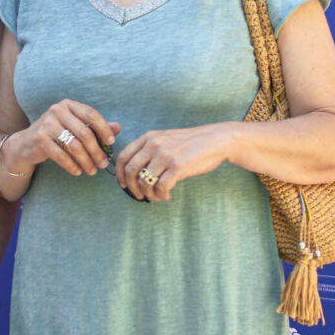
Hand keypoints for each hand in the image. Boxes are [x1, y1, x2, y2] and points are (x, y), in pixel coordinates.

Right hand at [14, 99, 119, 177]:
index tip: (111, 143)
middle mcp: (57, 110)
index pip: (91, 115)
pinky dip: (71, 165)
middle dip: (96, 151)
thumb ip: (95, 127)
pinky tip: (78, 172)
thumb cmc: (56, 134)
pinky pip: (61, 155)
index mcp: (68, 105)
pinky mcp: (40, 139)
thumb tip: (118, 128)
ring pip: (74, 146)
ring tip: (92, 171)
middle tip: (103, 164)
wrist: (27, 143)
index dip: (104, 129)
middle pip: (84, 133)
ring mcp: (47, 124)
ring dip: (86, 161)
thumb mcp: (75, 127)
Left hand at [114, 125, 228, 201]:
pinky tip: (166, 196)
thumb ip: (150, 151)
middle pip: (130, 171)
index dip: (119, 174)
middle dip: (131, 188)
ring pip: (144, 181)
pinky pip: (161, 186)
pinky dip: (161, 195)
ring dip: (148, 194)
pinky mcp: (177, 166)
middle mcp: (154, 144)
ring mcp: (165, 155)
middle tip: (139, 196)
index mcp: (148, 137)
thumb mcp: (165, 140)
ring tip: (156, 197)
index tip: (123, 185)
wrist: (215, 140)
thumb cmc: (190, 144)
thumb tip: (136, 175)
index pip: (123, 157)